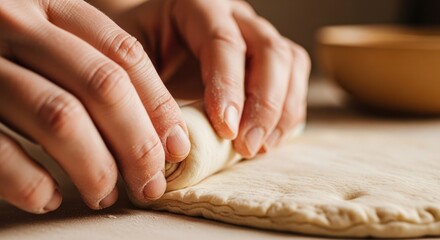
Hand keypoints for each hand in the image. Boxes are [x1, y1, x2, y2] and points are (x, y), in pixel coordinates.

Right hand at [0, 0, 190, 212]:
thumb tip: (167, 138)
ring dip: (95, 168)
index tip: (176, 148)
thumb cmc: (12, 58)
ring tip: (105, 195)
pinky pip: (0, 149)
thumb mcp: (55, 44)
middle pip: (103, 86)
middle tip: (150, 183)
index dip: (160, 106)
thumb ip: (101, 70)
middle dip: (137, 143)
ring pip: (61, 118)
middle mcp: (19, 25)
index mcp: (54, 9)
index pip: (126, 55)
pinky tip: (49, 198)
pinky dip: (31, 182)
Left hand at [115, 0, 310, 157]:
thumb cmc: (135, 57)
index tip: (226, 129)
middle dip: (264, 104)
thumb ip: (145, 91)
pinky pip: (295, 75)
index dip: (229, 87)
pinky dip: (290, 109)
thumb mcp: (126, 64)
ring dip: (281, 110)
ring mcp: (255, 33)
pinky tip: (271, 138)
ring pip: (289, 61)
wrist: (150, 46)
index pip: (223, 42)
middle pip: (269, 50)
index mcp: (196, 6)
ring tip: (259, 147)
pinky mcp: (268, 56)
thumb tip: (175, 141)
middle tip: (247, 146)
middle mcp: (234, 14)